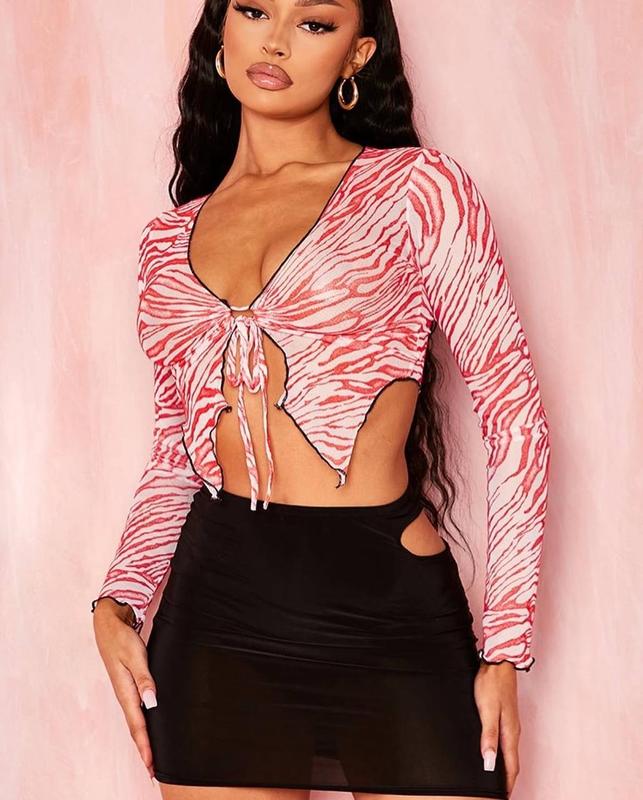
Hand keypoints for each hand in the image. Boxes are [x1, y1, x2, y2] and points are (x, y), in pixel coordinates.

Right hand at [92, 598, 156, 781]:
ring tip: (150, 757)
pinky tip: (147, 728)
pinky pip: (136, 710)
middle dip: (144, 750)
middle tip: (152, 771)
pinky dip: (142, 723)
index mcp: (125, 691)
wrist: (108, 624)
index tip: (151, 765)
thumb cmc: (122, 638)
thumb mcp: (135, 655)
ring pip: (136, 720)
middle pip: (135, 728)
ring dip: (143, 739)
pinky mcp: (129, 684)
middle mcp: (124, 694)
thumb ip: (144, 678)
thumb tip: (151, 702)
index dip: (145, 746)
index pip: (137, 724)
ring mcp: (126, 690)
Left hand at [474, 661, 520, 797]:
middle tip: (501, 792)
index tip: (502, 797)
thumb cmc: (491, 684)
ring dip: (506, 766)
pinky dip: (503, 753)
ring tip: (498, 778)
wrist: (498, 662)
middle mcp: (513, 730)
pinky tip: (496, 752)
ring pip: (510, 751)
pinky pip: (507, 741)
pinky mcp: (505, 715)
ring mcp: (511, 723)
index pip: (511, 766)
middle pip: (513, 762)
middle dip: (508, 779)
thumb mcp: (487, 711)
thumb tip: (489, 763)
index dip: (507, 784)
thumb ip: (489, 737)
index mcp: (510, 732)